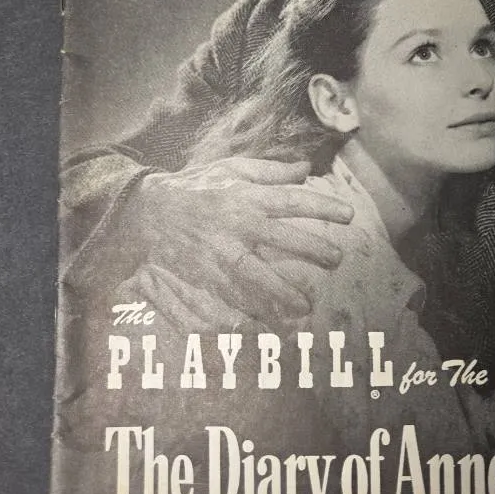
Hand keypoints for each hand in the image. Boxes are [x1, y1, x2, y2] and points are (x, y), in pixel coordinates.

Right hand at [122, 156, 353, 317]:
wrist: (145, 211)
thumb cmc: (195, 187)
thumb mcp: (231, 168)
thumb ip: (271, 171)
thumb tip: (306, 168)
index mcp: (245, 196)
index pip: (292, 200)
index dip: (323, 207)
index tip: (348, 215)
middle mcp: (236, 225)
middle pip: (282, 239)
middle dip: (313, 250)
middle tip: (336, 260)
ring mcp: (219, 253)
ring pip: (257, 276)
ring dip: (284, 293)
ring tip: (307, 307)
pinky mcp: (204, 274)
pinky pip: (231, 296)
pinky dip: (250, 312)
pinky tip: (268, 325)